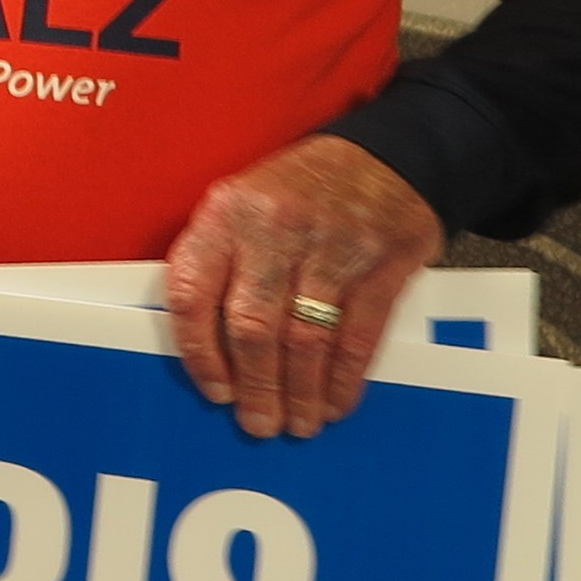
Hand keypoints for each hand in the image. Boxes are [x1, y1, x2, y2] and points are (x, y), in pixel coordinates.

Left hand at [163, 135, 441, 438]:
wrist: (387, 157)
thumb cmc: (300, 191)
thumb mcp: (243, 205)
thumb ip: (221, 262)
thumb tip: (206, 346)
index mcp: (226, 213)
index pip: (193, 292)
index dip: (199, 352)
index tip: (213, 390)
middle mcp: (274, 227)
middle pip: (253, 325)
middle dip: (255, 385)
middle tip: (258, 423)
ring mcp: (331, 245)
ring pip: (306, 338)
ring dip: (300, 392)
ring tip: (298, 423)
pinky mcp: (382, 264)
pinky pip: (358, 335)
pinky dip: (345, 378)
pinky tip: (336, 402)